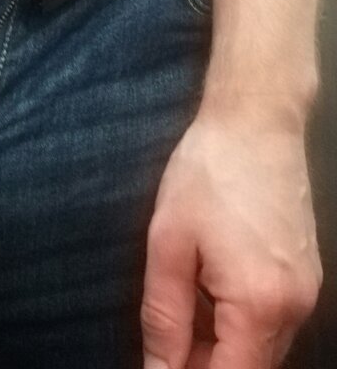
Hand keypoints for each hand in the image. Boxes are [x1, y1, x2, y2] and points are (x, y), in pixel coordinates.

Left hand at [141, 106, 321, 368]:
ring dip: (220, 343)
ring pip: (261, 348)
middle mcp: (295, 308)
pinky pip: (272, 320)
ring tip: (183, 300)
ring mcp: (307, 292)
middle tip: (164, 337)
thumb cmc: (209, 171)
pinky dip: (239, 320)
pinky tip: (208, 286)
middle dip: (203, 362)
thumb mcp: (169, 242)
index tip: (159, 366)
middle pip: (248, 368)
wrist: (256, 120)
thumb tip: (158, 368)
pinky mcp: (306, 276)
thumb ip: (164, 316)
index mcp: (261, 304)